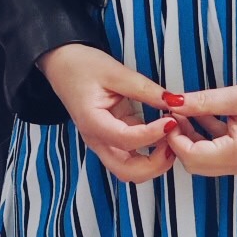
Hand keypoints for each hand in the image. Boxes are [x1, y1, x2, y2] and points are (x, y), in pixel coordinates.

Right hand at [38, 43, 182, 183]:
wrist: (62, 65)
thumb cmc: (81, 66)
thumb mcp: (115, 72)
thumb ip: (144, 88)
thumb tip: (173, 101)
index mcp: (92, 122)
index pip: (126, 141)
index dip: (153, 134)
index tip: (171, 121)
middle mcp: (96, 140)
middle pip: (126, 171)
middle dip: (155, 164)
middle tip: (174, 140)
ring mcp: (103, 142)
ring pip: (130, 170)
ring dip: (154, 162)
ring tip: (171, 138)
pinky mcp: (111, 139)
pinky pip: (132, 156)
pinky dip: (151, 152)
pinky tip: (164, 134)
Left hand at [165, 74, 236, 177]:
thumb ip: (202, 101)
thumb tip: (172, 101)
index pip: (192, 157)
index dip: (174, 138)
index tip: (168, 116)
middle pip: (198, 165)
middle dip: (182, 141)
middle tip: (175, 114)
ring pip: (210, 161)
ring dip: (195, 139)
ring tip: (188, 111)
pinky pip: (225, 156)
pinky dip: (212, 139)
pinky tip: (208, 116)